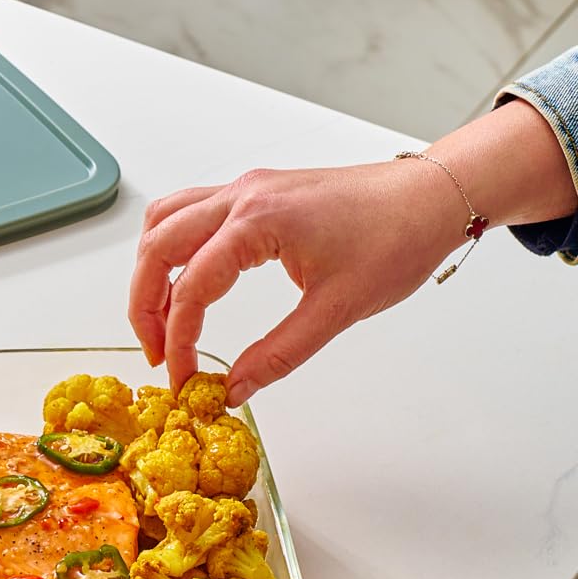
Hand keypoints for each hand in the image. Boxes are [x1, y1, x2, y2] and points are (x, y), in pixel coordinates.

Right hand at [128, 97, 576, 402]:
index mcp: (257, 222)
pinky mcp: (253, 192)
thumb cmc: (397, 238)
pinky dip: (171, 248)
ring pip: (163, 222)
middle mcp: (241, 197)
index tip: (184, 378)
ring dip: (151, 271)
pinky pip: (187, 212)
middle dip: (145, 306)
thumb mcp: (337, 309)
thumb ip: (278, 354)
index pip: (191, 288)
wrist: (433, 196)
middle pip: (156, 248)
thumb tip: (234, 388)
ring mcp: (244, 189)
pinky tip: (186, 279)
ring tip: (162, 318)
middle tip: (156, 352)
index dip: (179, 341)